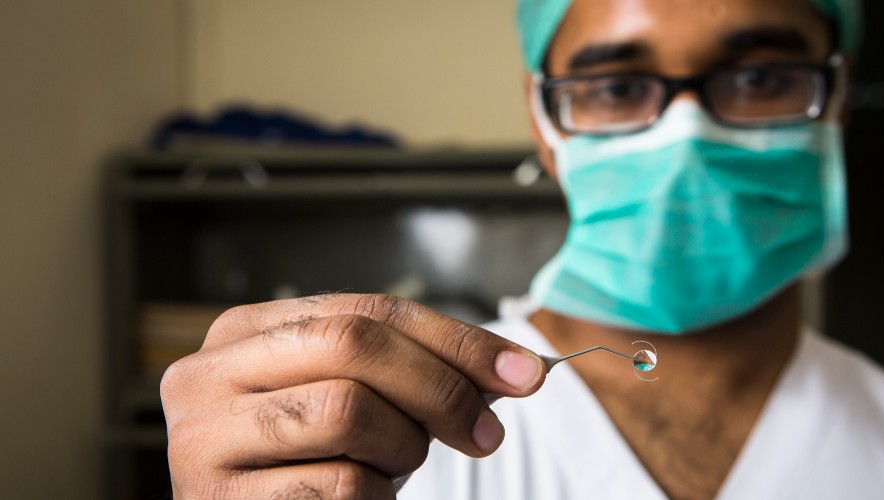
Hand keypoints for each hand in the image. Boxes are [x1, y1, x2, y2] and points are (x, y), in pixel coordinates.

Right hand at [160, 294, 544, 498]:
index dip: (455, 338)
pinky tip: (365, 497)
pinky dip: (374, 495)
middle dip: (439, 384)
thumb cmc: (304, 459)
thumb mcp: (350, 396)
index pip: (368, 310)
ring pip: (346, 409)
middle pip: (354, 345)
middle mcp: (210, 373)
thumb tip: (509, 368)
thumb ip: (406, 370)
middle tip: (485, 430)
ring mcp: (202, 437)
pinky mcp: (215, 499)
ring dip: (401, 445)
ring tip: (398, 465)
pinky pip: (336, 484)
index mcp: (246, 331)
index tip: (522, 371)